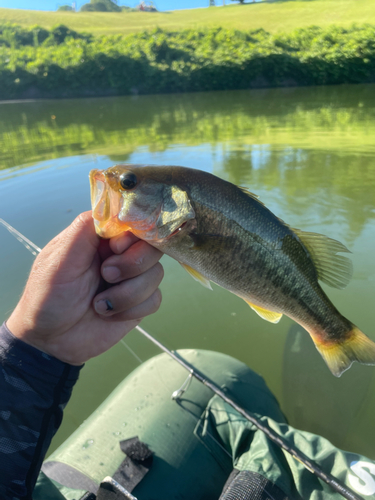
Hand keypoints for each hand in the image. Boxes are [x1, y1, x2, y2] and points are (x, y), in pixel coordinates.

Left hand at [6, 211, 162, 364]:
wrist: (51, 341)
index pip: (134, 223)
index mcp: (100, 238)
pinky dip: (132, 309)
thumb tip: (113, 208)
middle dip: (132, 266)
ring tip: (99, 303)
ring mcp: (131, 279)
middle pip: (152, 247)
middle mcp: (119, 255)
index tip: (114, 249)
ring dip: (127, 293)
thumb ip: (85, 229)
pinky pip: (155, 299)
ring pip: (156, 274)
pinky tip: (109, 313)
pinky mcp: (138, 303)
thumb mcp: (59, 259)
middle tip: (106, 276)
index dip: (132, 237)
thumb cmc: (47, 297)